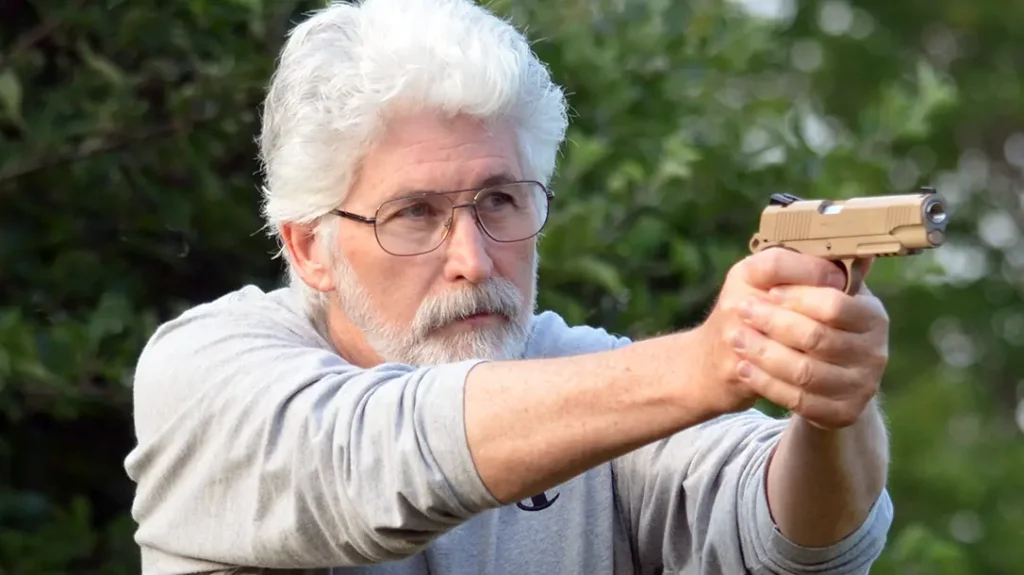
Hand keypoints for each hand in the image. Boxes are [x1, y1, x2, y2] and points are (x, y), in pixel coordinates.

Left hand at [696, 248, 888, 428]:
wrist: (826, 379)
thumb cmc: (816, 323)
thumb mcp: (819, 294)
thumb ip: (814, 270)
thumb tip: (820, 233)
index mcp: (872, 315)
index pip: (835, 305)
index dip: (798, 297)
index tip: (767, 291)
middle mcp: (874, 352)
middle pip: (816, 338)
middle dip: (773, 323)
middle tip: (739, 310)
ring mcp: (862, 386)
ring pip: (804, 372)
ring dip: (763, 354)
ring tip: (735, 338)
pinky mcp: (843, 413)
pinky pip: (798, 402)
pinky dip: (765, 383)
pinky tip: (743, 367)